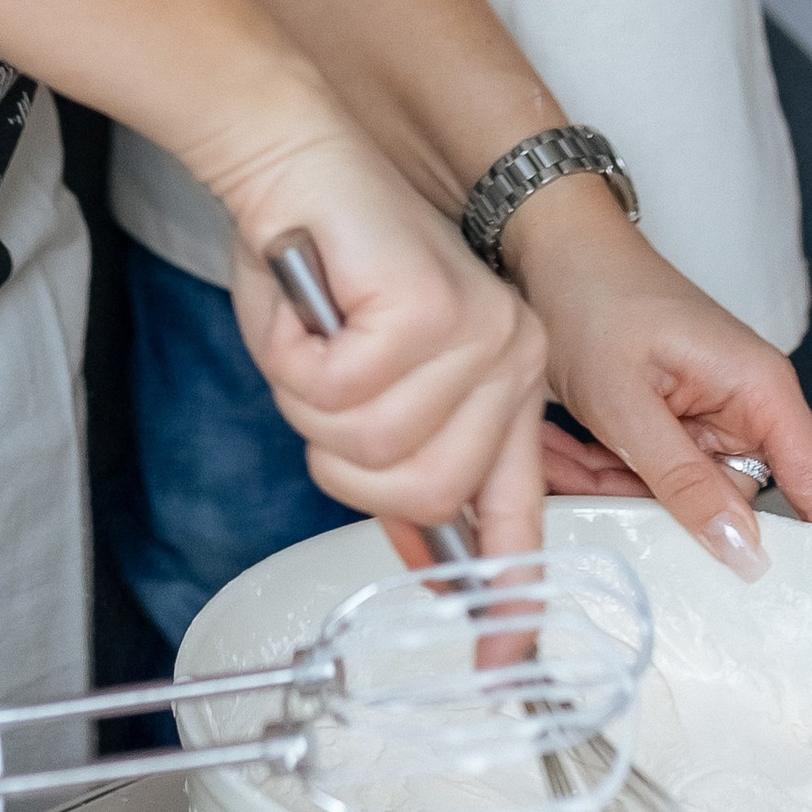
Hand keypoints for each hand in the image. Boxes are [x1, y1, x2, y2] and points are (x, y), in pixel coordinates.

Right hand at [218, 126, 547, 565]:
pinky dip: (298, 360)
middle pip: (428, 493)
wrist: (292, 155)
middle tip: (319, 392)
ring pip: (379, 449)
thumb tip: (430, 558)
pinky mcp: (437, 305)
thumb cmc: (317, 262)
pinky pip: (343, 391)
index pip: (519, 508)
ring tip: (315, 342)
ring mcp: (483, 330)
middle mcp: (514, 355)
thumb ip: (400, 463)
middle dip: (343, 460)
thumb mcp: (363, 383)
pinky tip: (310, 309)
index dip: (506, 590)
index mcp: (508, 380)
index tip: (498, 656)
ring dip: (314, 406)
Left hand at [503, 176, 811, 574]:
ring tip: (565, 445)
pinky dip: (598, 468)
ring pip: (676, 497)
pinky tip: (559, 442)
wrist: (543, 248)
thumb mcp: (629, 403)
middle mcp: (742, 406)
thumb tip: (745, 554)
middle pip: (730, 503)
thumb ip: (685, 484)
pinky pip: (646, 476)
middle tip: (600, 486)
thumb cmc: (593, 297)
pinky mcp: (667, 423)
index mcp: (759, 390)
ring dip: (613, 483)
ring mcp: (703, 417)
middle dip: (660, 508)